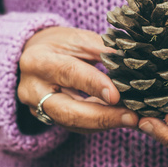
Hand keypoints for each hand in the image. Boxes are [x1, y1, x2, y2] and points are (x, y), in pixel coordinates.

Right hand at [17, 27, 138, 133]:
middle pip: (69, 111)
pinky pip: (78, 127)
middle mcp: (34, 90)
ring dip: (107, 124)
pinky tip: (120, 120)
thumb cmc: (59, 46)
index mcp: (39, 61)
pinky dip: (101, 124)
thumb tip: (129, 61)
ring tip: (133, 119)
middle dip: (103, 117)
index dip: (94, 85)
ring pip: (75, 124)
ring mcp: (39, 109)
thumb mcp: (78, 39)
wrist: (34, 58)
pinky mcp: (50, 120)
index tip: (117, 95)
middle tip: (132, 118)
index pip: (70, 74)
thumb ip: (101, 49)